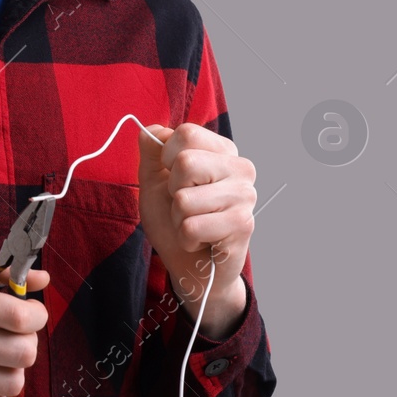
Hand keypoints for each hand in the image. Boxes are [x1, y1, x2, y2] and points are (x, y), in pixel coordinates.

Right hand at [0, 251, 49, 396]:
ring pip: (12, 382)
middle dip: (30, 341)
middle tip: (18, 333)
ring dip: (16, 367)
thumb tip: (43, 279)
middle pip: (23, 353)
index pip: (20, 316)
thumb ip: (1, 271)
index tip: (32, 311)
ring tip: (3, 353)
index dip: (38, 314)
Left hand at [136, 123, 254, 335]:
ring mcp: (245, 195)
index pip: (186, 133)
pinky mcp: (243, 224)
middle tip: (185, 206)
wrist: (191, 266)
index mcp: (221, 151)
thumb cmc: (174, 221)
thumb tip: (151, 130)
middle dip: (172, 192)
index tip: (174, 178)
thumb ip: (151, 154)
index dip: (167, 158)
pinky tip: (201, 241)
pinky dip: (186, 238)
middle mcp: (240, 167)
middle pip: (185, 163)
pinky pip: (192, 226)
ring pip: (185, 199)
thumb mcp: (154, 182)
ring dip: (178, 219)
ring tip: (193, 225)